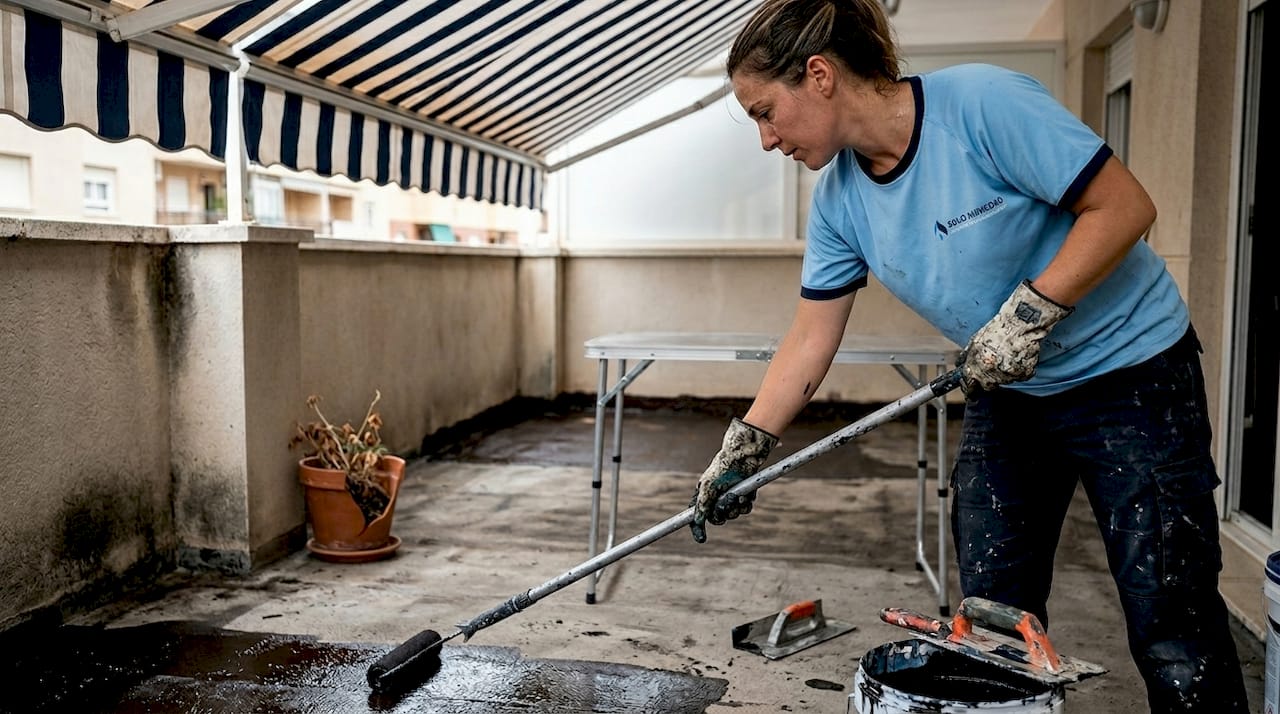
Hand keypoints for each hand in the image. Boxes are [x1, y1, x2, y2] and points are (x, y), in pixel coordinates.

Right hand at [689, 418, 778, 542]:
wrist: (741, 458)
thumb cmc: (721, 470)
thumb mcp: (707, 488)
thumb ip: (701, 506)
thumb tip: (696, 521)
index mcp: (704, 496)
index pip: (697, 517)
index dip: (698, 528)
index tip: (701, 539)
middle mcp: (717, 499)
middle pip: (717, 519)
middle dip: (722, 513)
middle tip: (726, 502)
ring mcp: (731, 498)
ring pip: (733, 515)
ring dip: (735, 507)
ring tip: (737, 494)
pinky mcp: (743, 497)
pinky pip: (745, 509)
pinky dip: (745, 504)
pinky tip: (745, 494)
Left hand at [960, 279, 1072, 394]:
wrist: (1021, 323)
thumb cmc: (998, 329)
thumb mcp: (975, 341)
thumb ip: (966, 357)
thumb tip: (960, 365)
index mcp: (977, 367)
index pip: (969, 386)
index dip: (969, 388)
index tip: (970, 390)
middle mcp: (991, 374)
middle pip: (987, 386)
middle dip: (987, 379)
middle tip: (992, 365)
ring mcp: (1009, 375)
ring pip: (1004, 380)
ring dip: (1004, 372)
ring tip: (1007, 355)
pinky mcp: (1024, 373)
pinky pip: (1020, 376)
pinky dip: (1019, 369)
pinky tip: (1018, 356)